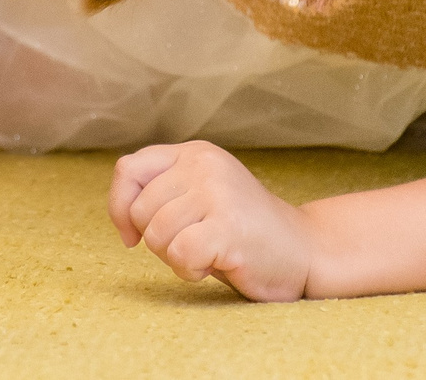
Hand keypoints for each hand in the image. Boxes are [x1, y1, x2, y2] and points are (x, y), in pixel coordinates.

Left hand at [110, 140, 314, 301]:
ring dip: (176, 258)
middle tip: (194, 244)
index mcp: (195, 153)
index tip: (132, 237)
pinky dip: (190, 271)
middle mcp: (204, 165)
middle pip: (140, 210)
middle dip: (157, 241)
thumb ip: (163, 191)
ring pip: (156, 235)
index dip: (119, 208)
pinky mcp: (229, 226)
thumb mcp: (200, 196)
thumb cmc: (243, 232)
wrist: (305, 251)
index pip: (128, 169)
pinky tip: (216, 265)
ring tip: (209, 253)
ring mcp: (218, 192)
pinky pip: (179, 255)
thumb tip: (120, 213)